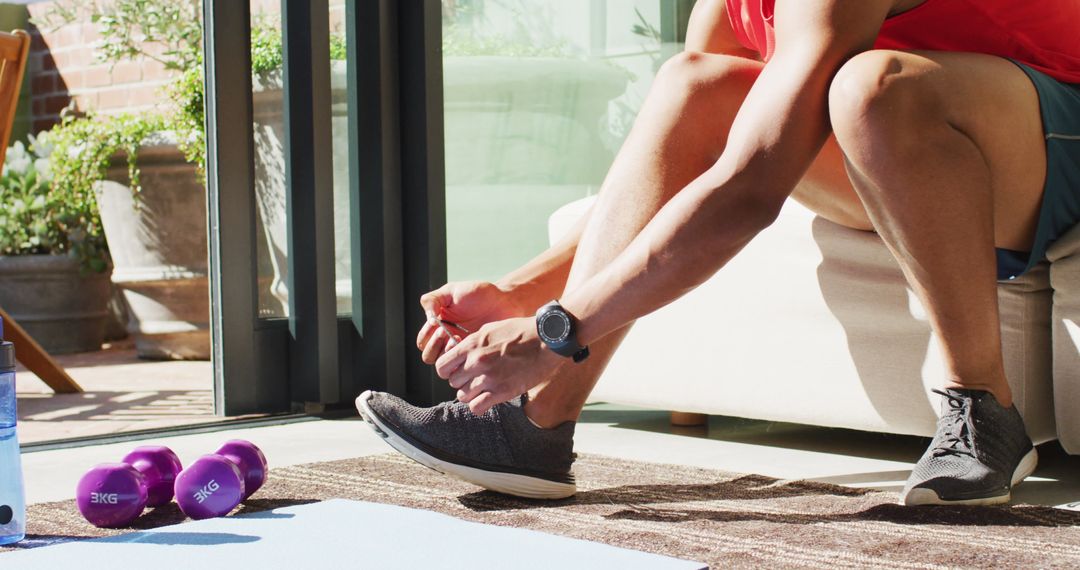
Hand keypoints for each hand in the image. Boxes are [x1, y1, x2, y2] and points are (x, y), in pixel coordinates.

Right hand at [416, 281, 525, 363]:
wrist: (506, 302)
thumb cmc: (481, 294)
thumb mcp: (453, 290)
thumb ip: (433, 299)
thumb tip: (427, 317)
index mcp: (439, 326)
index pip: (423, 340)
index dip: (426, 334)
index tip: (436, 322)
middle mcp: (448, 341)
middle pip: (429, 356)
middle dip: (434, 345)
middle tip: (446, 331)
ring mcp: (462, 350)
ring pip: (444, 364)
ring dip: (446, 353)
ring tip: (458, 338)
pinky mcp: (475, 357)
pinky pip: (462, 369)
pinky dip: (461, 360)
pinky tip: (469, 346)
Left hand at [435, 317, 561, 414]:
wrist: (546, 339)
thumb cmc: (521, 331)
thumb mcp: (491, 329)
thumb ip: (473, 343)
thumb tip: (461, 353)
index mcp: (472, 344)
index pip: (442, 366)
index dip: (447, 371)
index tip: (457, 371)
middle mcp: (477, 361)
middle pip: (453, 382)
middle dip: (462, 382)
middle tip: (475, 379)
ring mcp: (489, 378)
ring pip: (463, 397)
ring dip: (471, 395)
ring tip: (483, 389)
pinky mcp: (502, 391)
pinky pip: (477, 408)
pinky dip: (480, 406)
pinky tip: (488, 399)